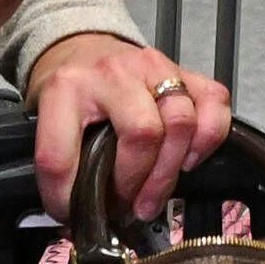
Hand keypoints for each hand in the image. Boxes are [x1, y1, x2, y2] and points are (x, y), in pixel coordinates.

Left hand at [22, 33, 233, 218]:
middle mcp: (113, 74)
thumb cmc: (73, 91)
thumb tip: (75, 216)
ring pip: (182, 120)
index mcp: (67, 88)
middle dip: (138, 183)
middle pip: (143, 133)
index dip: (67, 197)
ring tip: (155, 193)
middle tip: (130, 205)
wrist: (84, 48)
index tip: (73, 211)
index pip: (63, 155)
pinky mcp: (186, 71)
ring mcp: (154, 68)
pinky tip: (187, 158)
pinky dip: (208, 139)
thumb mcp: (50, 119)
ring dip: (170, 170)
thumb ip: (61, 162)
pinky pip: (214, 104)